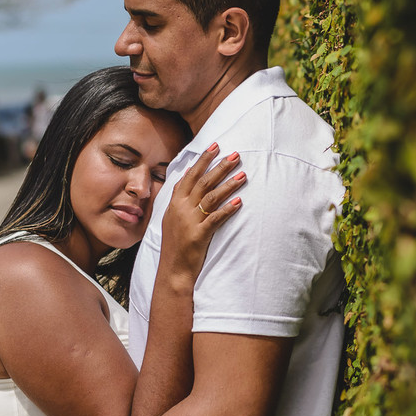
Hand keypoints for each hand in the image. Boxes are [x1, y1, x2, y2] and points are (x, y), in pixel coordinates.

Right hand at [161, 142, 244, 280]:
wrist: (173, 269)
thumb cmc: (176, 243)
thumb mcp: (171, 216)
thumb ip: (180, 196)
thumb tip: (188, 174)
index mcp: (175, 203)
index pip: (190, 175)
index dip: (203, 160)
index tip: (215, 146)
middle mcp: (181, 209)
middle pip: (202, 182)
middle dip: (219, 167)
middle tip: (235, 155)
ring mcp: (190, 221)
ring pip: (210, 197)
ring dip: (228, 185)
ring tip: (243, 175)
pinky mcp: (199, 235)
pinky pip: (215, 219)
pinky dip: (227, 209)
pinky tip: (239, 202)